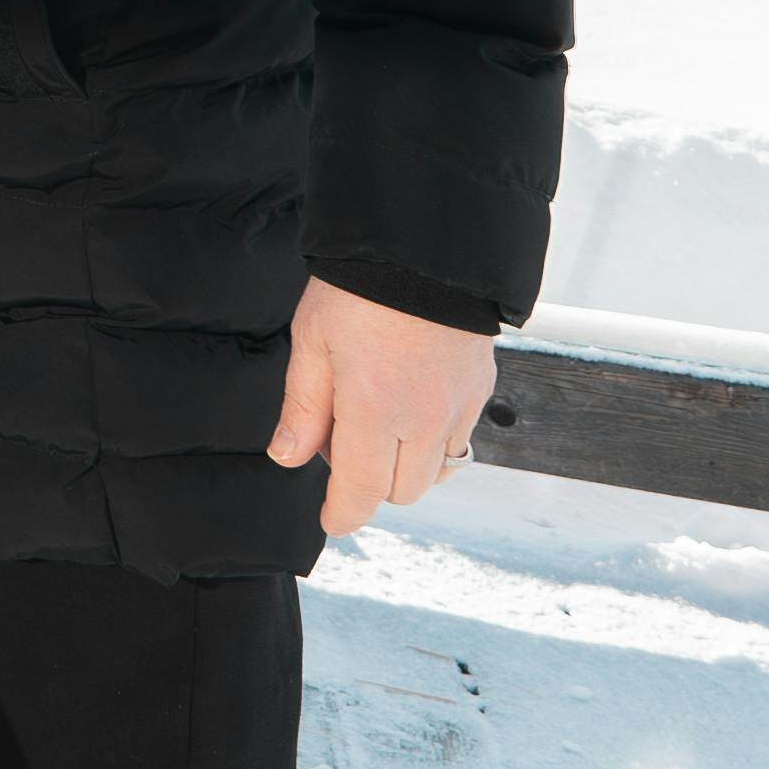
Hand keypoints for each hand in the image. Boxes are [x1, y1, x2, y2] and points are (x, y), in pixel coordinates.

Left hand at [265, 275, 497, 534]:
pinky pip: (459, 442)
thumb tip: (288, 457)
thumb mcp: (312, 341)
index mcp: (373, 410)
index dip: (342, 514)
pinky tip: (410, 405)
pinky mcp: (481, 392)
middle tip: (343, 434)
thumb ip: (303, 407)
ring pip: (435, 473)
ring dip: (405, 466)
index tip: (331, 519)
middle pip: (401, 492)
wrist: (425, 249)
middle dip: (370, 482)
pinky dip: (433, 442)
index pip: (362, 493)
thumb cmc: (360, 288)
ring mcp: (459, 408)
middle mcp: (423, 419)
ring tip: (378, 419)